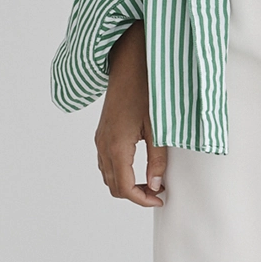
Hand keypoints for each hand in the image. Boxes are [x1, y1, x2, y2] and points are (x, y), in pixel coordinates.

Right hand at [94, 20, 167, 207]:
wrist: (129, 62)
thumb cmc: (145, 88)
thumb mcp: (157, 125)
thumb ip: (157, 157)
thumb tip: (156, 184)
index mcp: (116, 145)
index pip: (124, 187)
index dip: (142, 199)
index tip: (160, 198)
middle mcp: (103, 144)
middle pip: (114, 185)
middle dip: (135, 194)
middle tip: (158, 191)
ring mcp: (100, 137)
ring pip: (108, 174)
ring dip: (126, 183)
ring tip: (150, 179)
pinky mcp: (102, 130)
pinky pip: (105, 161)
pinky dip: (119, 170)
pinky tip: (137, 164)